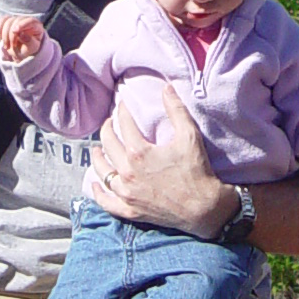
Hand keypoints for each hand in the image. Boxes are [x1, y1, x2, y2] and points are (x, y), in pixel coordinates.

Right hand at [0, 12, 43, 62]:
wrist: (21, 51)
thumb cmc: (28, 48)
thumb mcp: (31, 48)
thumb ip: (28, 41)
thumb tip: (21, 33)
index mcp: (36, 25)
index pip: (29, 21)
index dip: (21, 25)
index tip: (14, 31)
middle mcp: (26, 20)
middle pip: (16, 21)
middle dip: (11, 35)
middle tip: (10, 47)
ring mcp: (17, 19)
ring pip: (8, 21)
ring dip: (5, 35)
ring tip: (6, 46)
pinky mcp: (8, 21)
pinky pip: (2, 20)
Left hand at [90, 90, 232, 237]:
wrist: (203, 208)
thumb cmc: (197, 170)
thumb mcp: (189, 136)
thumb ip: (176, 110)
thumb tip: (166, 88)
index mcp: (139, 152)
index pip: (124, 125)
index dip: (122, 111)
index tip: (122, 104)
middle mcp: (127, 173)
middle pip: (108, 145)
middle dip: (107, 129)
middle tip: (110, 122)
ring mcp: (127, 193)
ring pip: (102, 173)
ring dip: (98, 158)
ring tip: (97, 149)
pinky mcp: (130, 210)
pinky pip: (107, 202)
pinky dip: (99, 193)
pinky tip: (95, 185)